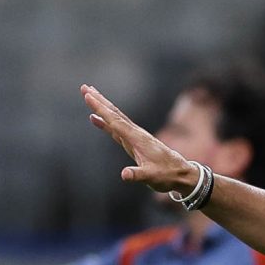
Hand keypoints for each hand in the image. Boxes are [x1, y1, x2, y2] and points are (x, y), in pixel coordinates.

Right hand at [80, 84, 198, 193]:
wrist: (181, 173)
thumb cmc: (167, 175)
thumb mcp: (152, 177)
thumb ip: (138, 175)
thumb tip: (124, 174)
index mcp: (137, 139)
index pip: (115, 121)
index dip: (101, 109)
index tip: (88, 96)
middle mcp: (135, 134)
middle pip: (114, 113)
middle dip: (99, 100)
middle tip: (84, 87)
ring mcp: (134, 137)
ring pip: (115, 118)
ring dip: (101, 107)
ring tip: (88, 96)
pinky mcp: (133, 142)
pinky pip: (115, 128)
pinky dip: (104, 121)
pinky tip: (95, 118)